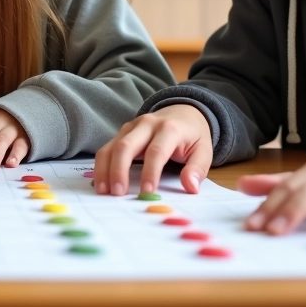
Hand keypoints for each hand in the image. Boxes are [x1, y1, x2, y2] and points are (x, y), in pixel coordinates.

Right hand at [93, 105, 212, 196]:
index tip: (146, 192)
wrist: (184, 112)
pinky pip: (107, 148)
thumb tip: (190, 187)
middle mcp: (147, 124)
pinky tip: (101, 182)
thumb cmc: (193, 135)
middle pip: (126, 146)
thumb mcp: (204, 151)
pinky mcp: (122, 132)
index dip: (150, 172)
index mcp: (169, 129)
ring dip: (104, 169)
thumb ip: (197, 169)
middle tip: (118, 194)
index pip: (156, 151)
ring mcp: (131, 127)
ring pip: (111, 146)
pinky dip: (101, 166)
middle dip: (119, 170)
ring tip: (103, 191)